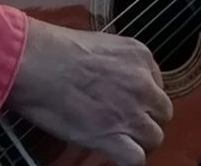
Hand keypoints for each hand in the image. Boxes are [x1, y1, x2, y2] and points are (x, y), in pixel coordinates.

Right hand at [8, 18, 169, 165]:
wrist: (39, 63)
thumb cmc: (56, 51)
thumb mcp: (101, 45)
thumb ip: (116, 65)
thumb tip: (110, 80)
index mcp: (141, 58)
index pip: (156, 86)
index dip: (143, 99)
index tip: (129, 105)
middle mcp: (143, 84)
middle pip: (162, 113)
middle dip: (148, 121)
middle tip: (128, 126)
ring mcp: (131, 111)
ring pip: (155, 137)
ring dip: (141, 143)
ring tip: (123, 145)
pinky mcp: (113, 135)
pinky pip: (136, 158)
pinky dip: (129, 160)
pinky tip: (116, 157)